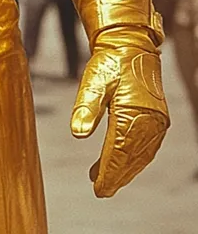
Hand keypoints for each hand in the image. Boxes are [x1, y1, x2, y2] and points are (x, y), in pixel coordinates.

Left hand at [71, 25, 168, 196]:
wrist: (130, 44)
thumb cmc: (109, 62)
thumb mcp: (93, 80)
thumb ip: (86, 107)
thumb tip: (78, 134)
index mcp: (134, 112)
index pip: (120, 152)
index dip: (108, 172)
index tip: (98, 189)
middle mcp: (150, 120)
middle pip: (132, 158)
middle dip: (116, 176)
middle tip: (100, 191)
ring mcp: (157, 121)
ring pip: (141, 155)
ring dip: (125, 170)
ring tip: (105, 181)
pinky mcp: (157, 118)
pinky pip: (147, 146)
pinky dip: (135, 159)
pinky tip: (121, 163)